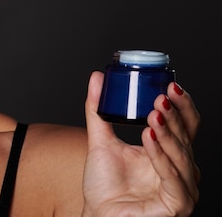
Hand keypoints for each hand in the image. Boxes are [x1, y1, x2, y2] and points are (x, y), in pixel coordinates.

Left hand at [82, 71, 199, 215]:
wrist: (96, 214)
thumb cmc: (104, 184)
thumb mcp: (100, 140)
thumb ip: (97, 110)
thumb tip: (97, 78)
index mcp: (169, 152)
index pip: (185, 124)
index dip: (181, 104)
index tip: (170, 84)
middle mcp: (180, 169)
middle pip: (185, 137)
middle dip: (173, 115)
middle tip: (159, 96)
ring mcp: (181, 188)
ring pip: (181, 156)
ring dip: (168, 134)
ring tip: (153, 115)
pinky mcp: (176, 205)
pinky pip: (172, 179)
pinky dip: (161, 157)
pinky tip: (149, 139)